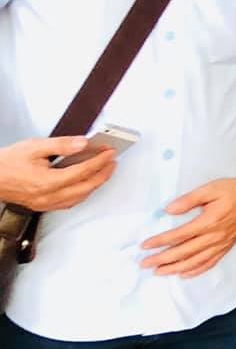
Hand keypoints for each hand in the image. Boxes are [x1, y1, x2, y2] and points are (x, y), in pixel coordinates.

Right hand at [0, 137, 118, 212]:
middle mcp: (48, 196)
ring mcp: (45, 203)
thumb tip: (82, 143)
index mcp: (47, 182)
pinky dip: (81, 193)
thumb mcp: (34, 147)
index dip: (99, 161)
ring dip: (94, 185)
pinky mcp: (41, 206)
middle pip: (85, 187)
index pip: (82, 171)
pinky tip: (85, 185)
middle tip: (112, 162)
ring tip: (103, 171)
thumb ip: (61, 145)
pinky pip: (68, 203)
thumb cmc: (6, 164)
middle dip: (103, 174)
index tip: (110, 152)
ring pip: (78, 197)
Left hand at [141, 174, 235, 277]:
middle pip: (183, 252)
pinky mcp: (227, 246)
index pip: (178, 235)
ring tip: (160, 272)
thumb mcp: (211, 188)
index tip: (145, 246)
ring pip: (195, 261)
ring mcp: (221, 243)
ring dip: (175, 268)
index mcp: (208, 221)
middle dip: (162, 259)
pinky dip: (196, 270)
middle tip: (145, 264)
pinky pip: (210, 262)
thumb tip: (169, 209)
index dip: (160, 242)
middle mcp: (214, 236)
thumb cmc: (235, 190)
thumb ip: (189, 200)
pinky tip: (185, 274)